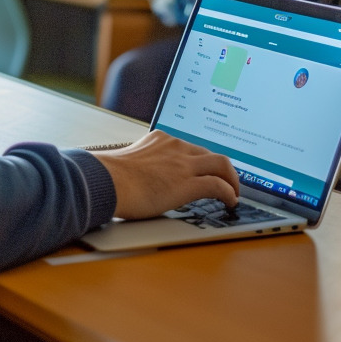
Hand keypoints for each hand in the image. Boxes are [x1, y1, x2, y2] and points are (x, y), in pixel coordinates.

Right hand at [91, 131, 239, 219]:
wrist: (106, 181)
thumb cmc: (109, 176)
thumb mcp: (128, 161)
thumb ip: (141, 164)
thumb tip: (137, 178)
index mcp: (160, 139)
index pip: (189, 147)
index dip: (202, 160)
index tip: (204, 168)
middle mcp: (175, 146)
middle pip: (209, 153)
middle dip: (221, 167)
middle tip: (226, 179)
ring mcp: (183, 164)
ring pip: (221, 165)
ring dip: (231, 179)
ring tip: (234, 191)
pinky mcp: (188, 183)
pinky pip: (218, 185)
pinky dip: (229, 193)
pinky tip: (231, 202)